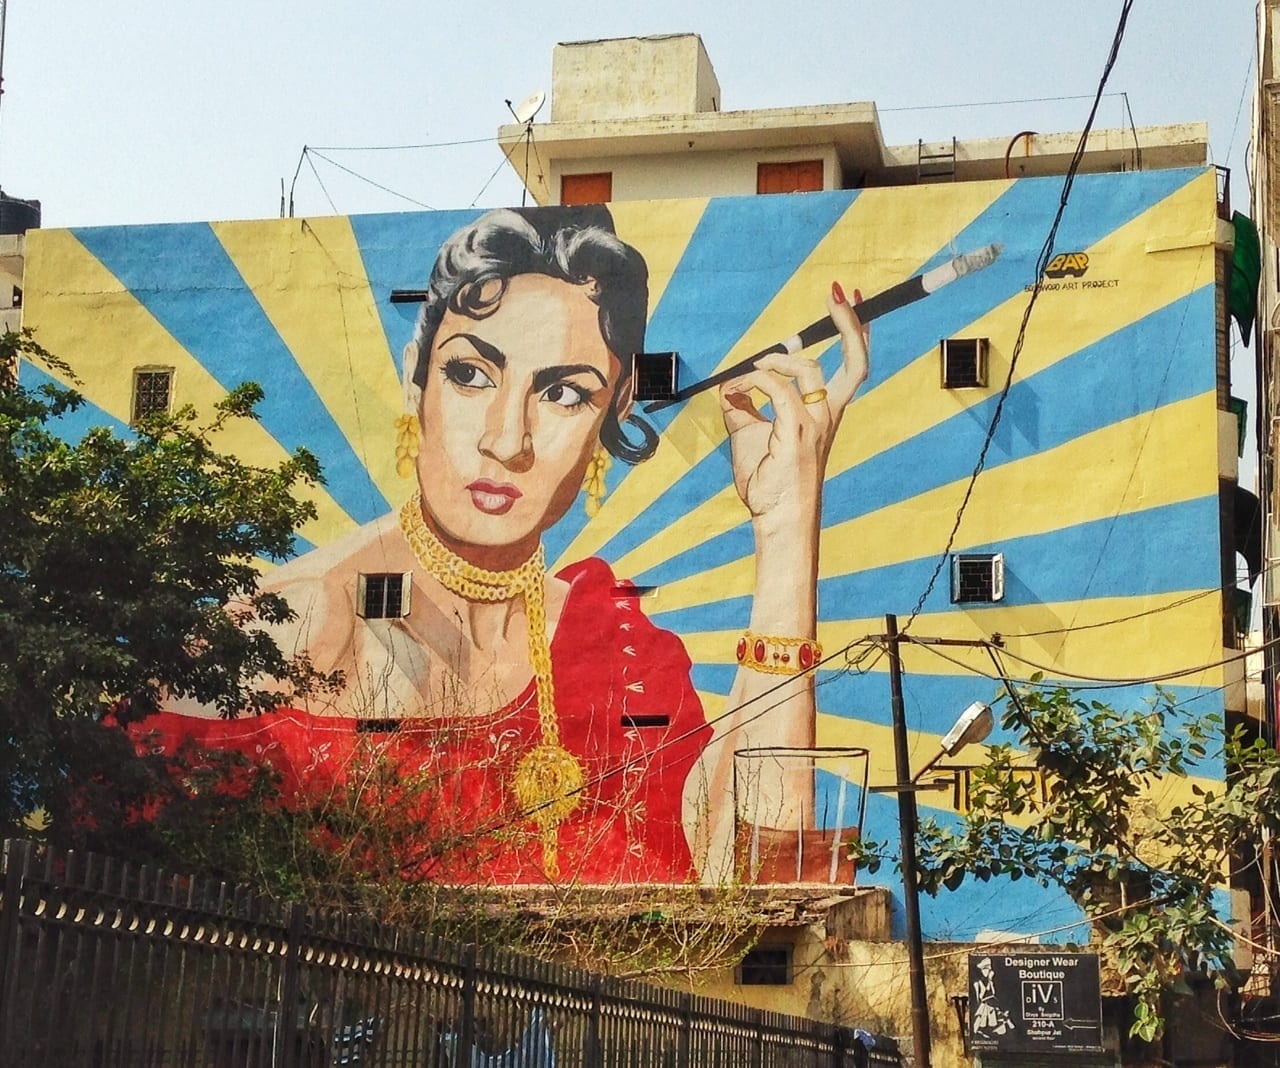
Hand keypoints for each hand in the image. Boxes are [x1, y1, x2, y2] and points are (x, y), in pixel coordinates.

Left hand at [719, 281, 869, 520]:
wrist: (779, 519)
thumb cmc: (769, 484)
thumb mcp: (749, 436)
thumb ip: (742, 408)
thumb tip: (728, 386)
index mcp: (826, 415)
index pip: (852, 367)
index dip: (854, 333)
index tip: (848, 303)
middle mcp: (828, 416)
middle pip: (855, 362)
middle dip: (850, 324)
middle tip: (842, 295)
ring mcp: (816, 424)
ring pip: (809, 369)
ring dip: (778, 356)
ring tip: (756, 364)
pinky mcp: (797, 433)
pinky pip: (778, 391)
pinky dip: (756, 381)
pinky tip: (739, 387)